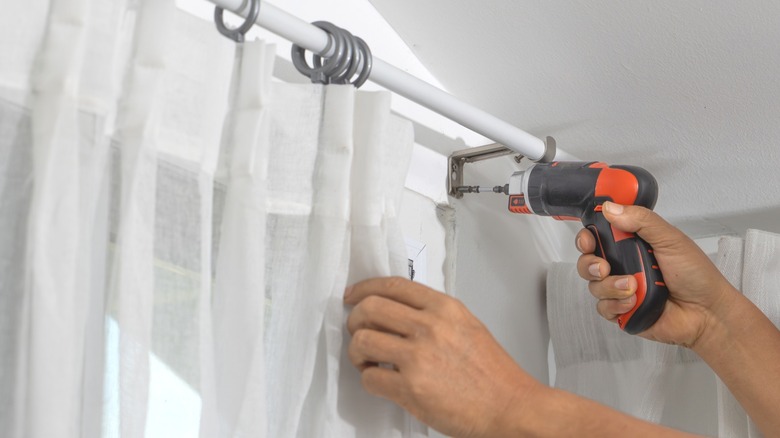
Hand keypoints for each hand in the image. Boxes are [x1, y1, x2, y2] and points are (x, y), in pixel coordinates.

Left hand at [344, 277, 540, 437]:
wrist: (511, 407)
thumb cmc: (493, 374)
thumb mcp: (467, 326)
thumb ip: (434, 315)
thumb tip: (399, 312)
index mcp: (445, 309)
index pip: (393, 285)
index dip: (365, 288)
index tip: (353, 295)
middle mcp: (430, 327)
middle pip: (370, 308)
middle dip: (355, 320)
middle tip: (357, 331)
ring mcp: (418, 357)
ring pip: (362, 340)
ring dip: (357, 351)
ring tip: (367, 360)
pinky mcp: (411, 387)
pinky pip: (369, 377)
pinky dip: (368, 379)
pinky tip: (380, 381)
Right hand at [575, 201, 737, 346]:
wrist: (707, 312)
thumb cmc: (696, 275)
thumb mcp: (671, 239)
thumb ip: (642, 221)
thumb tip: (611, 208)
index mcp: (632, 245)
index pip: (598, 237)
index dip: (587, 238)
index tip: (588, 240)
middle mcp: (624, 266)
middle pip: (588, 262)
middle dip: (590, 264)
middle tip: (604, 267)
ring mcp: (621, 289)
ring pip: (594, 286)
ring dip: (610, 286)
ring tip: (633, 286)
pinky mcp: (622, 311)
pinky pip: (603, 308)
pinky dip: (616, 305)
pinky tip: (633, 302)